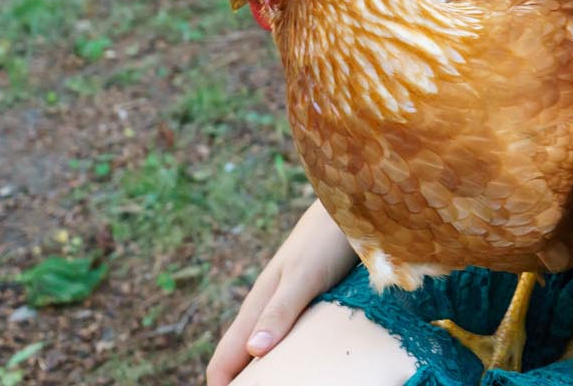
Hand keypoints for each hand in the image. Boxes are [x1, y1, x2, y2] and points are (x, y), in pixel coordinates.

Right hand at [205, 200, 357, 385]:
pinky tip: (302, 365)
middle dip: (242, 381)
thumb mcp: (303, 277)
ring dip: (267, 370)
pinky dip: (290, 355)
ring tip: (280, 383)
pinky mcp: (309, 301)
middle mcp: (268, 308)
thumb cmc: (325, 240)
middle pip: (242, 356)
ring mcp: (287, 305)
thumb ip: (279, 311)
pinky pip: (291, 337)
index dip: (222, 385)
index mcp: (258, 305)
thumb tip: (252, 352)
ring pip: (265, 348)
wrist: (350, 205)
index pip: (225, 358)